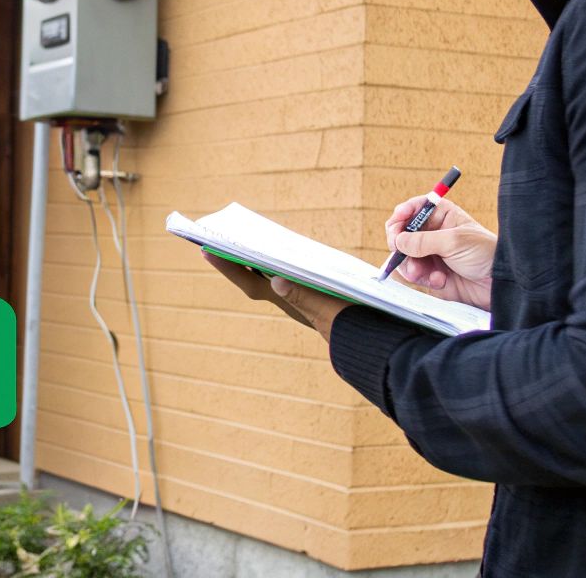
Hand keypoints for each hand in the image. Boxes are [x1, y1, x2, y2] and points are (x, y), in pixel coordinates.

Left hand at [200, 249, 350, 342]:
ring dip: (256, 260)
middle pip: (256, 277)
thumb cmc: (356, 329)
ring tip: (243, 238)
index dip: (228, 267)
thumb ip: (305, 296)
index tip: (205, 249)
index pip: (251, 283)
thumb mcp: (332, 310)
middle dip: (237, 259)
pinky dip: (279, 263)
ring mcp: (303, 302)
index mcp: (290, 304)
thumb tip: (275, 279)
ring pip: (271, 277)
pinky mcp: (316, 299)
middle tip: (219, 236)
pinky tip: (280, 250)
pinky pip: (289, 277)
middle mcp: (291, 303)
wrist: (379, 349)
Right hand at [384, 195, 496, 310]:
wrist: (500, 283)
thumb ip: (423, 241)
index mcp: (441, 215)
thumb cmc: (485, 253)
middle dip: (401, 246)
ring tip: (424, 273)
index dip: (401, 216)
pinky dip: (423, 279)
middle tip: (400, 253)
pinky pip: (415, 275)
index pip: (413, 210)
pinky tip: (440, 281)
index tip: (395, 226)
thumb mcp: (454, 241)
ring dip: (411, 266)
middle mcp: (433, 233)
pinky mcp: (432, 274)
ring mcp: (431, 254)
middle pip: (402, 234)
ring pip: (405, 257)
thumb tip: (398, 241)